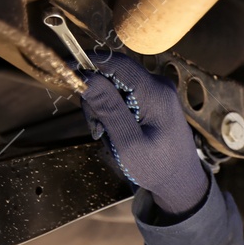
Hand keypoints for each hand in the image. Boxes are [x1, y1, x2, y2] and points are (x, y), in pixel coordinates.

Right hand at [79, 54, 210, 216]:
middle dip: (95, 97)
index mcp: (156, 93)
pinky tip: (115, 132)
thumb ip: (108, 108)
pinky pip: (123, 95)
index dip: (87, 62)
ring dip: (102, 108)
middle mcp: (158, 85)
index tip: (63, 70)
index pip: (116, 62)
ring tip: (108, 135)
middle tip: (97, 129)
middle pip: (112, 73)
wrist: (181, 182)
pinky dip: (112, 111)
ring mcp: (156, 91)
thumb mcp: (128, 143)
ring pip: (114, 85)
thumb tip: (86, 76)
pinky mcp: (152, 100)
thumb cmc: (157, 168)